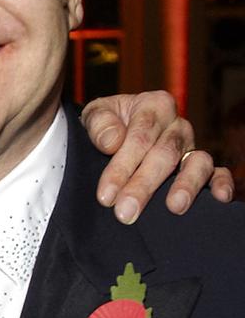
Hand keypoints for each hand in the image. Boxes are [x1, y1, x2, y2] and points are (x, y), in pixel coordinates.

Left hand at [82, 91, 234, 223]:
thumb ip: (100, 124)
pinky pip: (218, 172)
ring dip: (185, 186)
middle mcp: (177, 125)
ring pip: (197, 163)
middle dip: (143, 186)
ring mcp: (192, 146)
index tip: (106, 194)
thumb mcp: (96, 115)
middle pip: (164, 155)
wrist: (116, 130)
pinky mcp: (203, 166)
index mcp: (153, 105)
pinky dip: (221, 183)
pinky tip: (218, 197)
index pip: (139, 138)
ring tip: (174, 208)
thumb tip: (112, 142)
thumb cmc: (107, 123)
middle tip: (126, 212)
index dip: (122, 167)